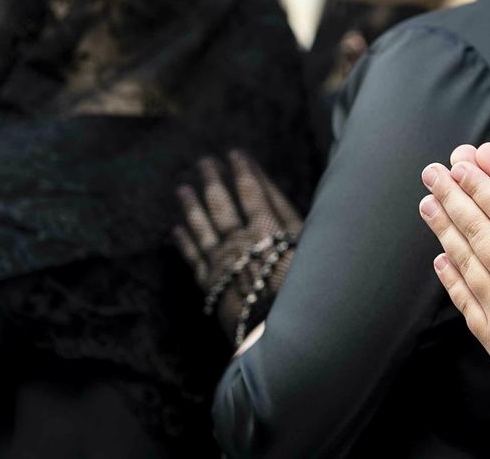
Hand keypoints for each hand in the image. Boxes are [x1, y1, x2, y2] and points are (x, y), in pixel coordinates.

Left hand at [174, 150, 302, 342]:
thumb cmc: (308, 295)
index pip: (256, 193)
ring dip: (192, 205)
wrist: (282, 335)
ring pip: (203, 226)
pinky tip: (176, 228)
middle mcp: (245, 241)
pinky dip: (184, 241)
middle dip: (214, 179)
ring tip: (182, 187)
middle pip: (225, 203)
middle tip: (204, 161)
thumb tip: (286, 204)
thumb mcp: (313, 254)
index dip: (246, 172)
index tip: (236, 154)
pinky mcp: (211, 284)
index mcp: (273, 230)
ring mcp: (224, 261)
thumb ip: (298, 228)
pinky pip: (193, 256)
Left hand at [418, 145, 489, 395]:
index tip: (463, 163)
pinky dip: (450, 277)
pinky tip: (440, 261)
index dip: (485, 185)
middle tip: (433, 171)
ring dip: (446, 228)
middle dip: (456, 196)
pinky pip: (464, 298)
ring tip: (428, 203)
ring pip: (466, 259)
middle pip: (480, 229)